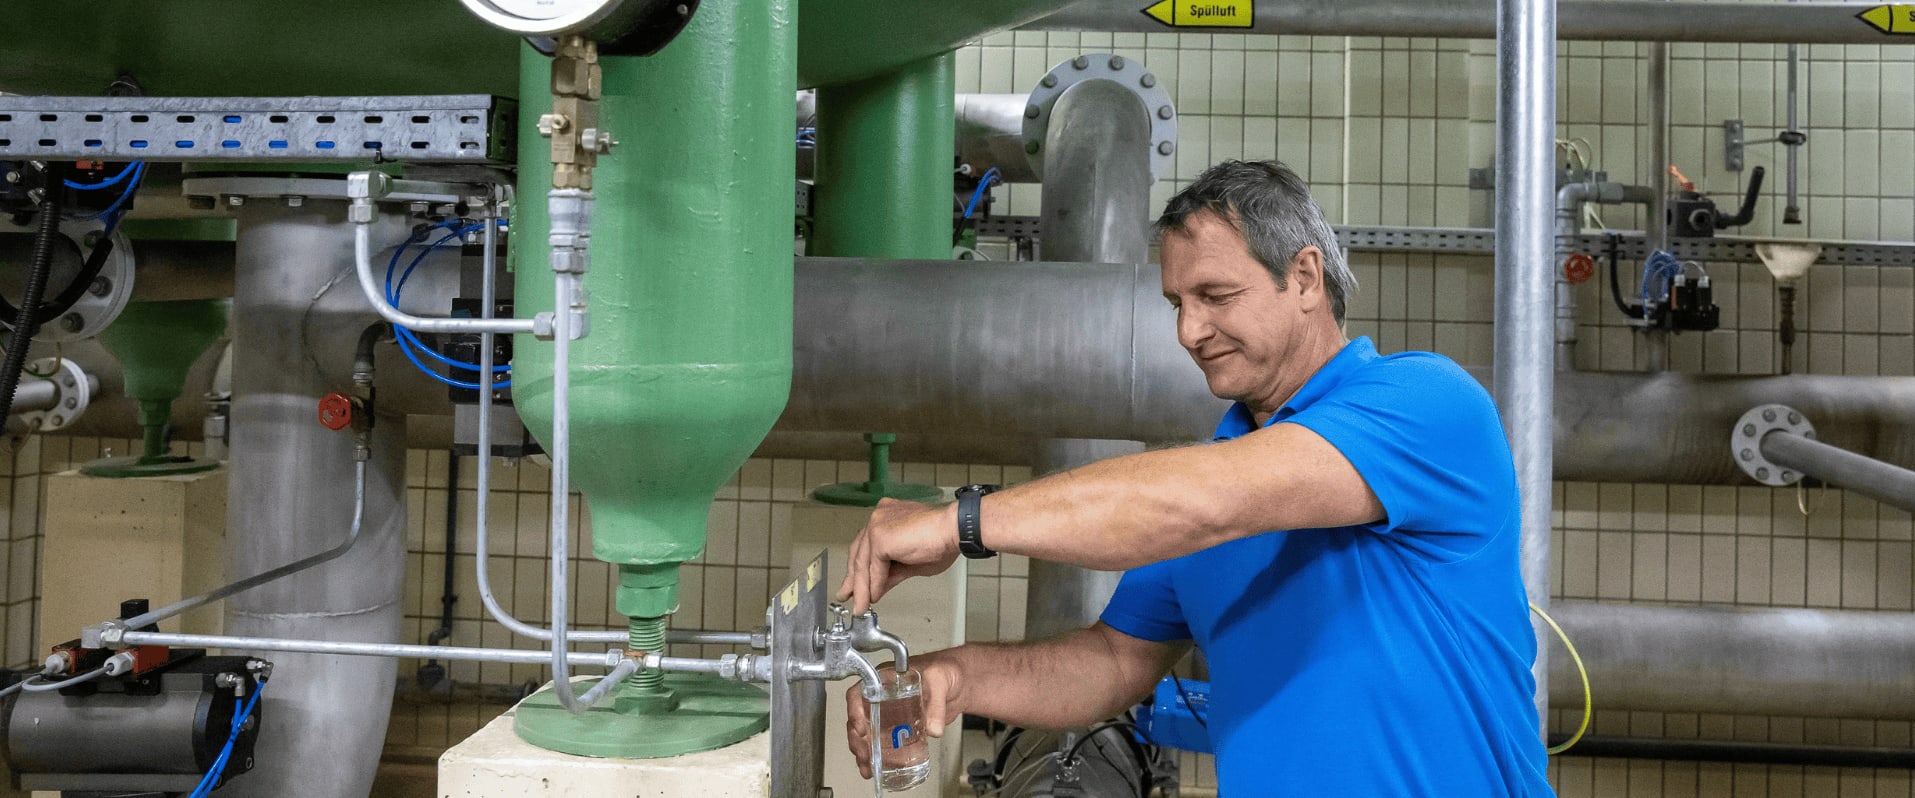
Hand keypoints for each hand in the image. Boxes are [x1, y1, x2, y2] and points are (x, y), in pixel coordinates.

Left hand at [836, 498, 960, 614]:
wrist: (954, 530)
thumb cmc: (942, 540)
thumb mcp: (910, 564)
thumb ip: (890, 574)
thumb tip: (877, 588)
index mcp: (886, 517)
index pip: (866, 546)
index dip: (859, 569)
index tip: (855, 586)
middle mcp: (879, 517)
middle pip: (859, 552)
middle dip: (854, 579)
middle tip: (849, 596)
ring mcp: (877, 525)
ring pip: (863, 562)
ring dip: (862, 587)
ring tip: (862, 604)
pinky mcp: (880, 537)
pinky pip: (873, 567)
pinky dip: (874, 584)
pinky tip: (874, 596)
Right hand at [845, 655, 963, 779]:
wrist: (959, 682)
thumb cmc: (945, 669)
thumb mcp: (940, 680)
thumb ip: (937, 703)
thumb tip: (933, 728)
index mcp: (886, 678)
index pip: (860, 692)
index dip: (854, 710)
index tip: (860, 728)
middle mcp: (882, 695)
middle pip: (859, 717)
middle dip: (858, 739)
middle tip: (864, 756)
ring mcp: (889, 711)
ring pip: (867, 732)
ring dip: (864, 751)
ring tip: (867, 768)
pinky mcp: (899, 726)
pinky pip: (883, 741)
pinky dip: (879, 755)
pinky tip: (878, 768)